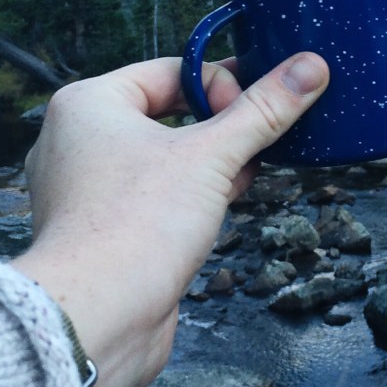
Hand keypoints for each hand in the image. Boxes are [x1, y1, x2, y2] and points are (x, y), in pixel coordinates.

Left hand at [11, 53, 328, 386]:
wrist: (95, 319)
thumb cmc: (134, 228)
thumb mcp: (213, 156)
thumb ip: (263, 110)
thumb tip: (309, 67)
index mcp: (88, 104)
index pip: (170, 71)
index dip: (222, 85)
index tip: (259, 110)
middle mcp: (77, 141)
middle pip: (167, 114)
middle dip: (219, 130)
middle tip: (258, 143)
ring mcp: (85, 190)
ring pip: (161, 159)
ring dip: (208, 167)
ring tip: (243, 179)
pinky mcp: (102, 231)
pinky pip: (152, 198)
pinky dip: (188, 199)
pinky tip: (220, 212)